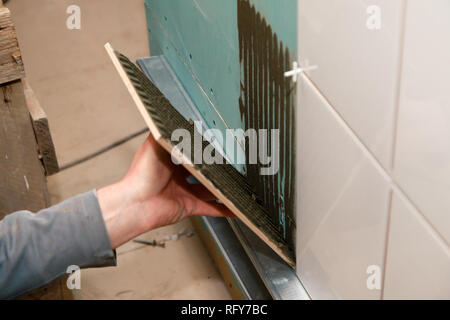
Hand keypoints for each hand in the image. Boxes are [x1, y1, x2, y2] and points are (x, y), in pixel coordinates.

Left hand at [97, 134, 232, 248]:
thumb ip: (163, 130)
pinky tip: (236, 207)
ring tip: (240, 183)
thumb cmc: (141, 174)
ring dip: (224, 188)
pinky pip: (211, 209)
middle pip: (203, 171)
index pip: (190, 151)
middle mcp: (177, 177)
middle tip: (233, 161)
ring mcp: (185, 192)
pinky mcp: (190, 207)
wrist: (136, 203)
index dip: (203, 147)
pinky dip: (225, 209)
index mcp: (170, 160)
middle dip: (217, 167)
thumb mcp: (154, 144)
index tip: (217, 141)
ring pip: (210, 190)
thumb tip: (168, 113)